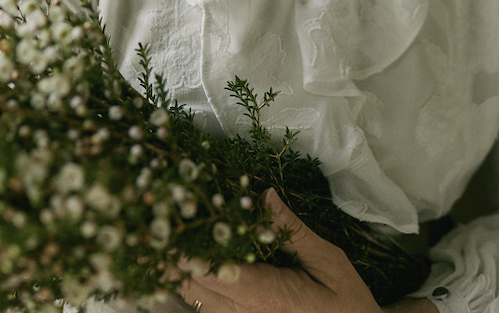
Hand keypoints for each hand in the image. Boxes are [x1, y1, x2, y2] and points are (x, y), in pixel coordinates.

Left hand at [175, 188, 383, 312]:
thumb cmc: (346, 302)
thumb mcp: (328, 262)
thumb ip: (293, 232)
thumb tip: (266, 197)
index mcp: (266, 296)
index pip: (215, 270)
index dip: (187, 247)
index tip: (167, 218)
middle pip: (194, 284)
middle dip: (171, 253)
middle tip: (152, 216)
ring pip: (193, 298)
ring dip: (175, 268)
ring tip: (158, 233)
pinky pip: (205, 306)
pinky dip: (190, 283)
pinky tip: (181, 261)